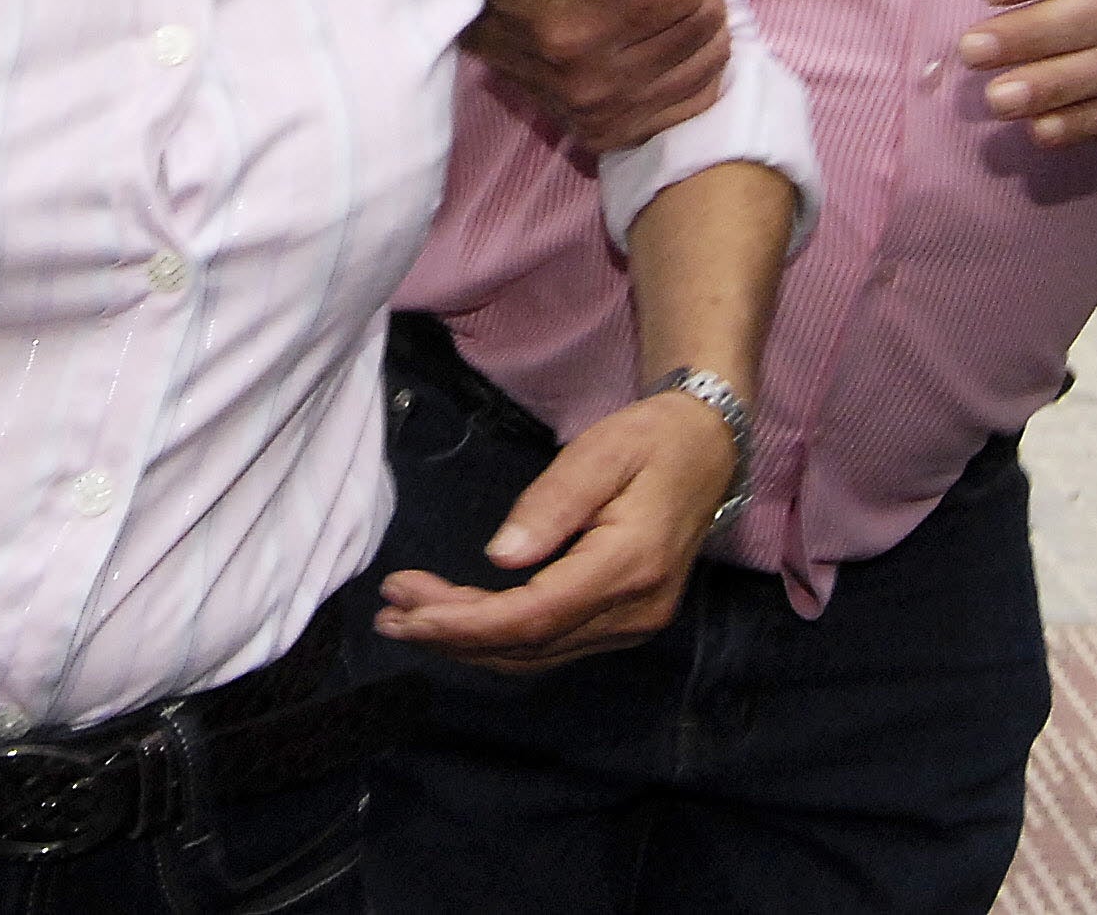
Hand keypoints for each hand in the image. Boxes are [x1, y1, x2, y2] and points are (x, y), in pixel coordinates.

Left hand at [371, 390, 737, 670]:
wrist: (706, 452)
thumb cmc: (650, 443)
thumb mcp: (600, 453)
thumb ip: (552, 504)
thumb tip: (501, 556)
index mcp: (629, 567)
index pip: (535, 615)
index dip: (467, 623)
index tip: (409, 610)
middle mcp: (633, 612)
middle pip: (529, 644)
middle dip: (452, 634)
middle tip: (389, 611)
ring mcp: (631, 625)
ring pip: (536, 654)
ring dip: (468, 642)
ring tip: (406, 616)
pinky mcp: (621, 623)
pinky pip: (550, 644)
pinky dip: (498, 639)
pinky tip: (457, 621)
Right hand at [462, 0, 730, 151]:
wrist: (464, 37)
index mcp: (570, 27)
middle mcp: (595, 79)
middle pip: (699, 14)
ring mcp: (612, 111)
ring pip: (711, 51)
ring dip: (710, 4)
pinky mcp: (623, 130)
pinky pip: (703, 90)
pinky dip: (707, 52)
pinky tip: (683, 26)